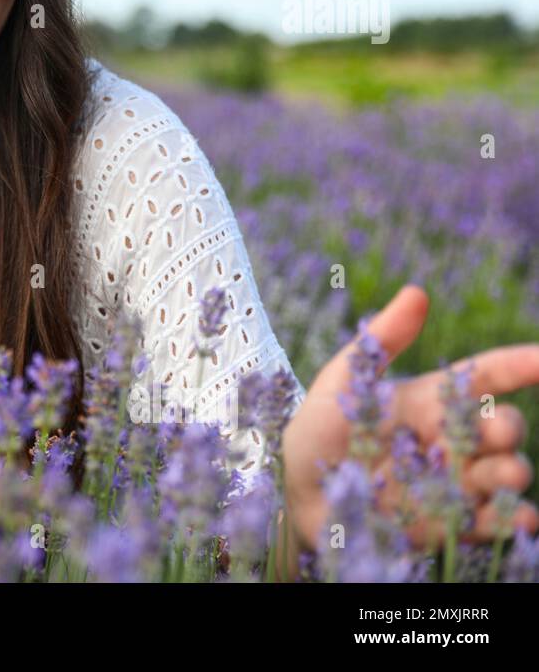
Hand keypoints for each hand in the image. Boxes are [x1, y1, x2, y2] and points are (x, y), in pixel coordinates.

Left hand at [281, 284, 538, 565]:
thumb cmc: (318, 433)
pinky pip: (493, 522)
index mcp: (431, 400)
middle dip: (506, 426)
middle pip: (500, 427)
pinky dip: (513, 519)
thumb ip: (381, 341)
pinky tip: (520, 517)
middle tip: (495, 429)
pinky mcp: (450, 523)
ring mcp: (455, 482)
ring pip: (505, 473)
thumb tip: (418, 292)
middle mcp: (451, 440)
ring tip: (505, 473)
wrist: (298, 497)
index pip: (486, 375)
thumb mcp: (343, 382)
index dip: (521, 364)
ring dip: (512, 472)